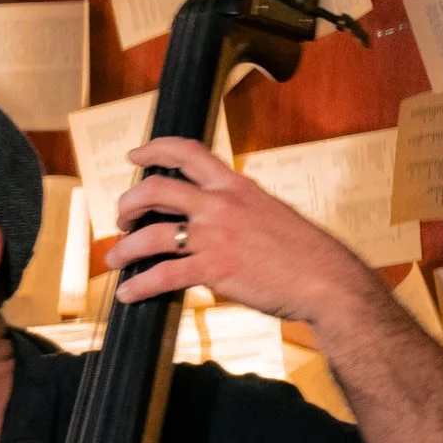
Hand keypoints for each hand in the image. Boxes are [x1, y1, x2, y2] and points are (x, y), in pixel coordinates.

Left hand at [108, 138, 383, 327]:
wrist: (327, 280)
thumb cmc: (303, 252)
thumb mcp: (268, 212)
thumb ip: (235, 210)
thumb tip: (207, 220)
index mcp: (236, 186)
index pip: (189, 152)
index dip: (155, 149)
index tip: (135, 155)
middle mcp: (222, 204)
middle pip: (156, 189)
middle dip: (127, 203)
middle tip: (121, 219)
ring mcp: (216, 236)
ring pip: (150, 234)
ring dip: (124, 248)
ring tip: (115, 259)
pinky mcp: (215, 268)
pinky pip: (162, 275)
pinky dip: (138, 286)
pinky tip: (128, 293)